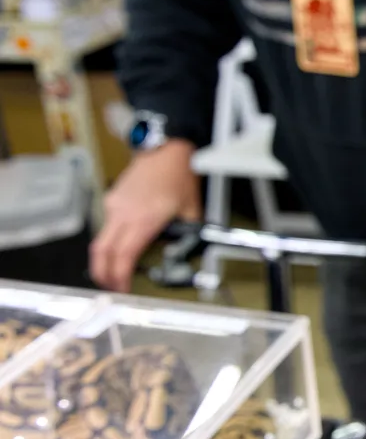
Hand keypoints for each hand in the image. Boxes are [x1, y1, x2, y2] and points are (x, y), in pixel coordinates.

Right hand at [89, 139, 200, 292]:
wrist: (164, 149)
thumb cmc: (177, 175)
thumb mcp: (191, 209)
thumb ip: (189, 233)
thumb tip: (188, 250)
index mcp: (144, 219)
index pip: (124, 254)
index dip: (120, 275)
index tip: (123, 288)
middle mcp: (124, 213)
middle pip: (101, 251)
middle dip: (103, 274)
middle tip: (111, 287)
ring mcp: (115, 205)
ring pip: (100, 240)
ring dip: (104, 259)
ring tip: (115, 272)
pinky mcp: (112, 200)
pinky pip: (106, 226)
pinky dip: (108, 242)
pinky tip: (119, 249)